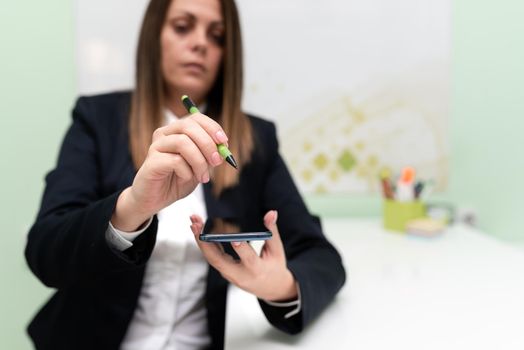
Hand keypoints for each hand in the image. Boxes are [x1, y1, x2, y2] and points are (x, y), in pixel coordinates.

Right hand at [111, 112, 227, 230]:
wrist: (155, 200)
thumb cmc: (176, 181)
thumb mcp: (199, 167)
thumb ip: (210, 156)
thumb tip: (223, 148)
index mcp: (176, 131)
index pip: (196, 118)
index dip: (212, 127)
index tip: (224, 142)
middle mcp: (164, 134)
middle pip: (189, 126)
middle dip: (208, 144)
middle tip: (217, 162)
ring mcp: (156, 147)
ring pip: (183, 142)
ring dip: (199, 161)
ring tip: (203, 177)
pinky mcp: (152, 162)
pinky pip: (175, 161)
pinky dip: (187, 171)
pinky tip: (186, 178)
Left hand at [190, 210, 297, 301]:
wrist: (270, 288)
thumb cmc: (274, 267)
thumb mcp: (277, 250)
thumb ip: (272, 231)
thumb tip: (271, 213)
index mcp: (256, 270)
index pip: (248, 259)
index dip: (241, 249)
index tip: (234, 237)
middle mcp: (239, 274)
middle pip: (218, 260)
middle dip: (205, 243)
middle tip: (197, 225)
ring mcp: (229, 274)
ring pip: (211, 259)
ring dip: (201, 241)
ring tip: (194, 223)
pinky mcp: (224, 271)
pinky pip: (212, 258)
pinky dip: (205, 244)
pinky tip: (198, 230)